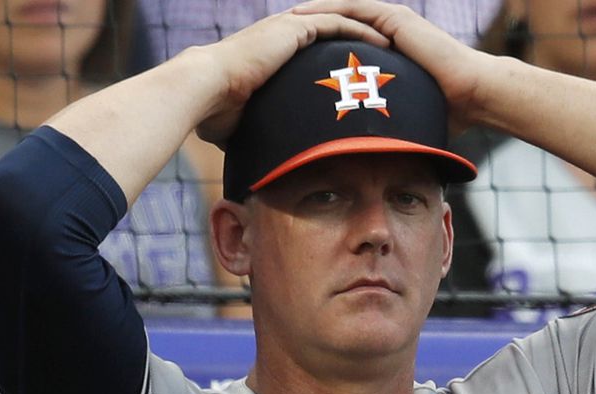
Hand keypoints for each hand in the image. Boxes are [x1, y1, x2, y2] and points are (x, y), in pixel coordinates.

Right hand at [194, 10, 391, 145]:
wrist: (204, 89)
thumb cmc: (213, 112)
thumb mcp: (240, 124)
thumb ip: (255, 133)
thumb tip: (257, 167)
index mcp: (270, 52)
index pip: (310, 49)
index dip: (335, 58)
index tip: (356, 74)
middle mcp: (281, 34)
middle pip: (329, 32)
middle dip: (356, 42)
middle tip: (382, 59)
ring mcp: (288, 28)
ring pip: (338, 23)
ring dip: (365, 34)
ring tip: (391, 48)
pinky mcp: (294, 28)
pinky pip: (337, 24)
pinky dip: (360, 32)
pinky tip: (381, 43)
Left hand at [289, 0, 495, 126]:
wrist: (471, 94)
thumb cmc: (444, 112)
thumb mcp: (399, 121)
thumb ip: (381, 134)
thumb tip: (365, 169)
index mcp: (381, 53)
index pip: (338, 46)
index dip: (310, 50)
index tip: (282, 60)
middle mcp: (382, 34)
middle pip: (334, 26)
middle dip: (303, 30)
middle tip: (271, 37)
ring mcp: (388, 23)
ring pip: (340, 12)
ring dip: (311, 15)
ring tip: (281, 21)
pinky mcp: (394, 19)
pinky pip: (356, 9)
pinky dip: (330, 10)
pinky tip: (306, 15)